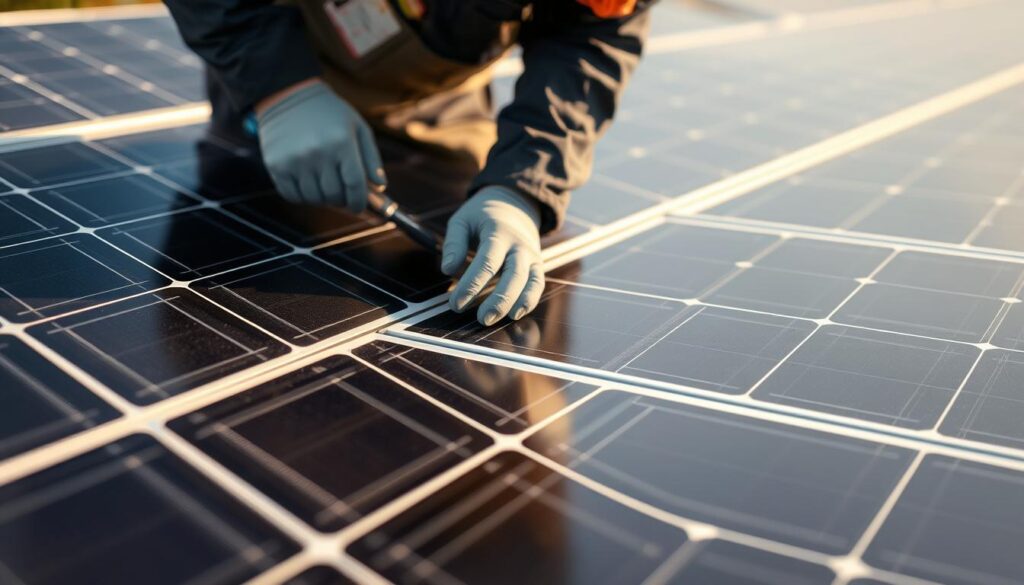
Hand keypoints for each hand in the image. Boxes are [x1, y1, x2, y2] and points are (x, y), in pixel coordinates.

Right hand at [255, 79, 383, 210]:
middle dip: (342, 199)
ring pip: (314, 198)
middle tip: (342, 193)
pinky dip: (302, 196)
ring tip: (324, 184)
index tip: (358, 206)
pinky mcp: (276, 165)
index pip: (355, 185)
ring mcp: (295, 160)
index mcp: (342, 143)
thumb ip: (371, 158)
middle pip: (335, 195)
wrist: (288, 95)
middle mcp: (318, 153)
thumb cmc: (329, 112)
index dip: (359, 201)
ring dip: (322, 198)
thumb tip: (380, 186)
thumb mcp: (358, 127)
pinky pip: (292, 195)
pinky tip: (307, 183)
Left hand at [442, 186, 544, 325]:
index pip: (487, 262)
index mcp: (499, 232)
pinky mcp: (537, 266)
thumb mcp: (462, 220)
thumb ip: (454, 243)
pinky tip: (515, 315)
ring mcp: (532, 256)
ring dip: (516, 303)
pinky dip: (529, 302)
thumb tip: (447, 270)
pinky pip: (538, 286)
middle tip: (481, 319)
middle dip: (498, 299)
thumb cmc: (482, 216)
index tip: (456, 303)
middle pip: (514, 274)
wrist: (514, 205)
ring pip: (530, 282)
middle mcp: (520, 245)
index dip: (471, 285)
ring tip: (498, 320)